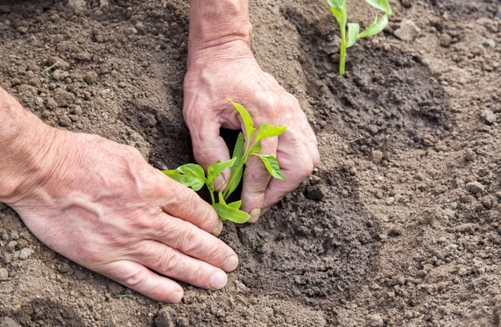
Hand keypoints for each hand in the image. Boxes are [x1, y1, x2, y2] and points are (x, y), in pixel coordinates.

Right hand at [2, 101, 237, 301]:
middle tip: (231, 263)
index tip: (218, 229)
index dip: (211, 222)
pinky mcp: (105, 258)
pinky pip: (138, 278)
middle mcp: (147, 218)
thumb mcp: (129, 155)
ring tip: (219, 281)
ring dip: (198, 273)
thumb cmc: (83, 156)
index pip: (194, 210)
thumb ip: (153, 177)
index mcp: (155, 189)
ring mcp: (127, 241)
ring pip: (172, 262)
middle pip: (191, 239)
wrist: (43, 173)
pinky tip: (178, 295)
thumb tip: (168, 190)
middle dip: (214, 252)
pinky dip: (159, 288)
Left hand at [184, 41, 318, 221]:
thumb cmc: (208, 80)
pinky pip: (308, 145)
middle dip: (279, 190)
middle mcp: (285, 113)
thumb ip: (209, 153)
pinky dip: (296, 164)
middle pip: (298, 165)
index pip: (263, 165)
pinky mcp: (295, 112)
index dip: (256, 194)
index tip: (249, 212)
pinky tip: (276, 169)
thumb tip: (223, 186)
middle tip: (259, 202)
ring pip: (309, 158)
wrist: (225, 52)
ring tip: (266, 189)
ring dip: (289, 180)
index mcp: (261, 113)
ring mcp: (294, 112)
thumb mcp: (198, 116)